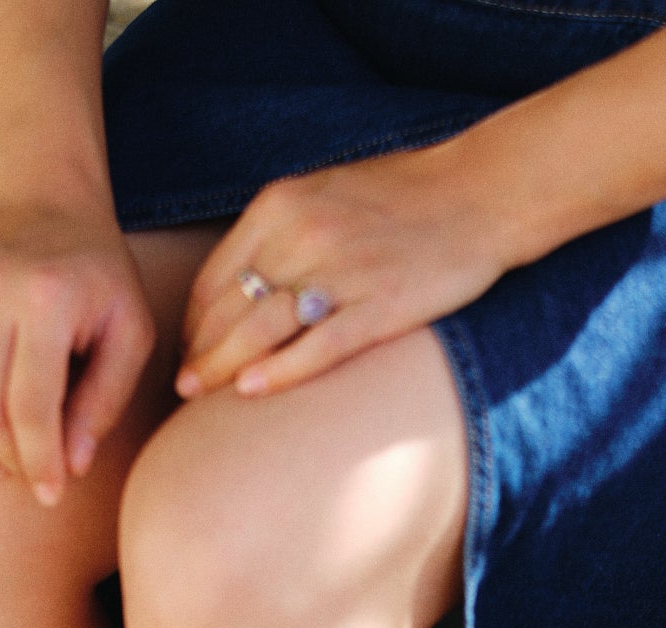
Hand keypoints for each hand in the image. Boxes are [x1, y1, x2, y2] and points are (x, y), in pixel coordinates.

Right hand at [0, 197, 155, 504]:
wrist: (43, 199)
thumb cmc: (99, 276)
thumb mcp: (130, 330)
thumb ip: (107, 399)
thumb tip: (72, 466)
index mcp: (46, 301)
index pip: (31, 408)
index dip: (41, 463)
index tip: (52, 493)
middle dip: (10, 460)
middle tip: (33, 474)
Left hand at [176, 143, 509, 400]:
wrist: (481, 192)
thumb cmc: (406, 195)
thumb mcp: (327, 192)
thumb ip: (281, 230)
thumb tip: (244, 282)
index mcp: (283, 205)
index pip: (216, 274)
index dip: (195, 321)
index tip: (188, 351)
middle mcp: (303, 234)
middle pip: (231, 306)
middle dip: (199, 351)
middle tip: (184, 388)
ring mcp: (342, 272)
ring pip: (263, 328)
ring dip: (224, 367)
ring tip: (201, 398)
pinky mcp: (381, 306)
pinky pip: (318, 345)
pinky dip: (280, 370)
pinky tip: (251, 392)